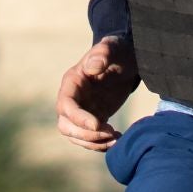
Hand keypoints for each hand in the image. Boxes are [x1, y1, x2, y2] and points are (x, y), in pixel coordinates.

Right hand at [57, 35, 139, 151]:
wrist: (126, 60)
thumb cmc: (118, 51)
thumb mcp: (113, 48)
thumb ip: (102, 53)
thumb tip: (92, 67)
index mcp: (72, 82)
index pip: (66, 106)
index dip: (78, 118)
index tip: (98, 124)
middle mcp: (72, 99)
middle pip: (66, 126)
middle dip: (85, 135)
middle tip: (109, 133)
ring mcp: (81, 111)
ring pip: (75, 136)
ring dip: (93, 143)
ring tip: (115, 139)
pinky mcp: (93, 119)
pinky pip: (89, 138)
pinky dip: (101, 144)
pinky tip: (118, 139)